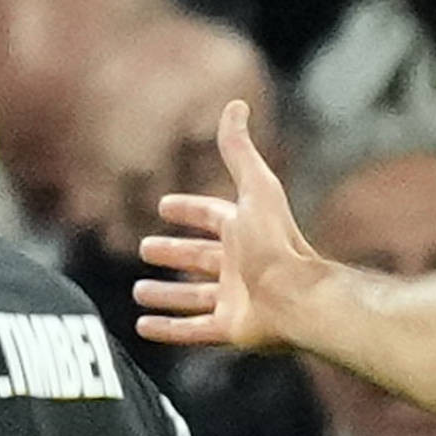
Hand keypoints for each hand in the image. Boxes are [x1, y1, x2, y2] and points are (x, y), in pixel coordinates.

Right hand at [133, 99, 331, 352]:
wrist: (297, 297)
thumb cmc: (275, 243)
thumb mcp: (255, 188)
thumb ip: (239, 150)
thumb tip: (235, 104)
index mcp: (244, 231)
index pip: (212, 216)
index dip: (188, 210)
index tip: (163, 207)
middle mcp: (240, 264)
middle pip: (200, 257)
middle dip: (174, 252)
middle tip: (145, 249)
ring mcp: (235, 299)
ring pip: (193, 296)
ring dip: (166, 294)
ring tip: (139, 292)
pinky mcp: (229, 330)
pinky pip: (191, 331)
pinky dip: (167, 329)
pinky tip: (142, 327)